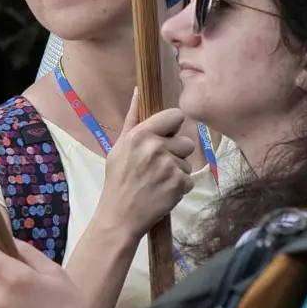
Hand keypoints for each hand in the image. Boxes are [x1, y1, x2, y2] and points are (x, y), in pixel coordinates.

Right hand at [97, 91, 194, 244]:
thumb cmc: (118, 181)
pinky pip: (189, 180)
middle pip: (186, 142)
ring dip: (177, 172)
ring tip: (158, 182)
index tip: (166, 138)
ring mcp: (168, 166)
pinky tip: (163, 193)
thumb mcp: (119, 147)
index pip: (175, 116)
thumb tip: (139, 91)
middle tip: (158, 168)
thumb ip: (132, 119)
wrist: (119, 217)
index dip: (173, 127)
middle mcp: (155, 147)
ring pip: (187, 162)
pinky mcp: (178, 184)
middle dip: (176, 154)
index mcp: (140, 135)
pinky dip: (179, 188)